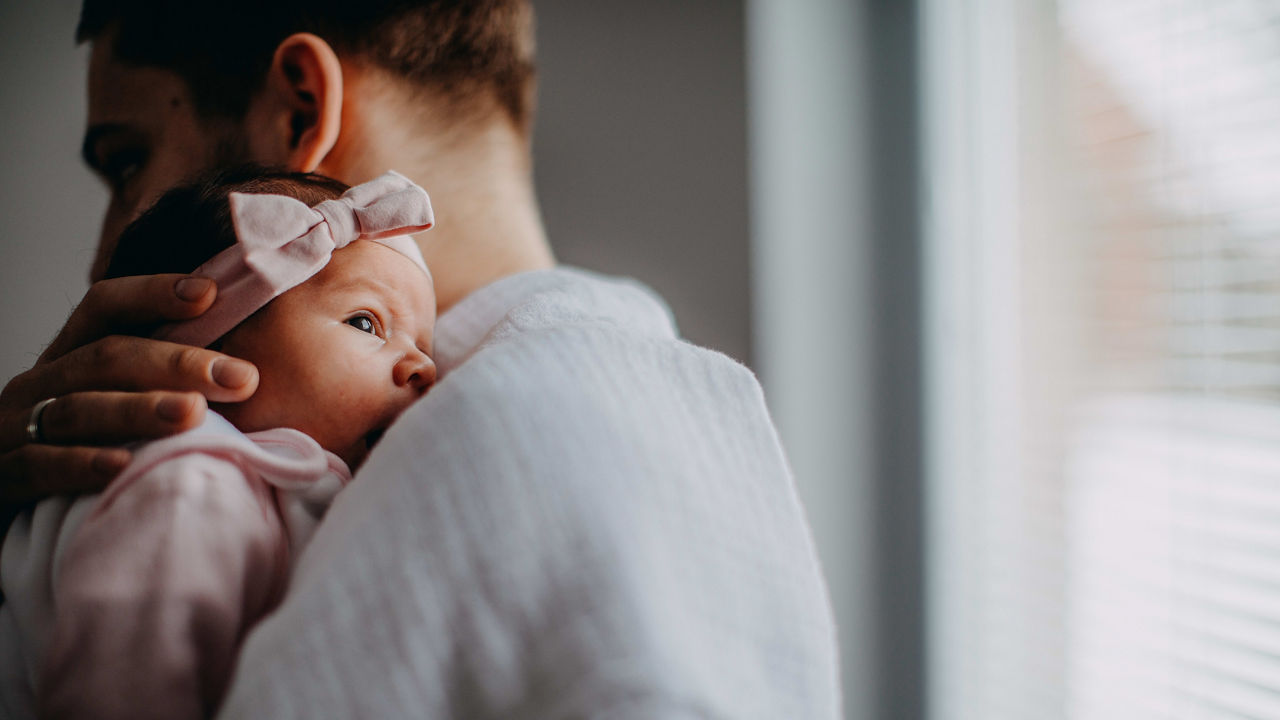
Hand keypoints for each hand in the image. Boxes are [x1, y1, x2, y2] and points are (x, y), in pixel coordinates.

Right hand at [0, 274, 258, 508]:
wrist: (7, 512)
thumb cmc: (81, 458)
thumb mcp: (117, 415)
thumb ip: (164, 389)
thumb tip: (246, 375)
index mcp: (68, 360)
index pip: (104, 307)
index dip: (153, 293)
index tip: (211, 293)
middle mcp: (37, 386)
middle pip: (105, 357)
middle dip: (177, 363)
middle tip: (240, 378)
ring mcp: (11, 429)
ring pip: (77, 409)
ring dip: (138, 410)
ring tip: (192, 414)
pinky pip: (37, 465)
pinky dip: (81, 464)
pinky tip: (123, 466)